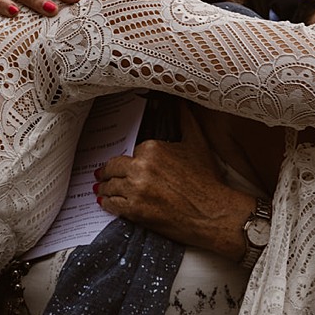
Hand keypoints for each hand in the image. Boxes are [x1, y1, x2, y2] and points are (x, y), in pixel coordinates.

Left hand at [94, 124, 254, 255]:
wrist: (214, 212)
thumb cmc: (208, 180)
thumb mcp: (197, 143)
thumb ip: (186, 119)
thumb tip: (182, 102)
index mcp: (152, 148)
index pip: (132, 151)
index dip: (131, 160)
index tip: (126, 163)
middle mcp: (141, 167)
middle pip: (114, 167)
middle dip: (107, 171)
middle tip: (101, 174)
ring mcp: (136, 190)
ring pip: (111, 186)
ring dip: (104, 187)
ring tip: (101, 188)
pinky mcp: (135, 211)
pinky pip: (112, 204)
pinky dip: (107, 203)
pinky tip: (105, 202)